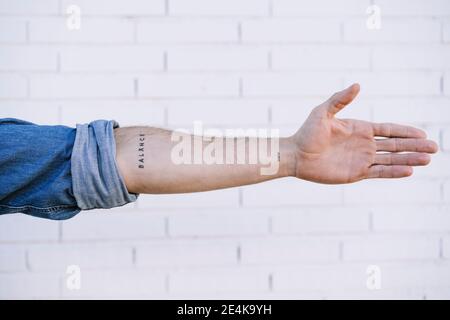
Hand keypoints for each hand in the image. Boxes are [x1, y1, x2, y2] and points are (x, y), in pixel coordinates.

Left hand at [291, 84, 437, 183]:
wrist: (296, 155)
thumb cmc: (307, 132)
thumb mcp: (323, 112)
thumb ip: (340, 99)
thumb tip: (358, 85)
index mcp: (360, 129)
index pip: (388, 131)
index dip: (405, 132)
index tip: (422, 133)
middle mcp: (364, 145)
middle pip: (395, 145)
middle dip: (414, 146)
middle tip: (435, 148)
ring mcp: (361, 159)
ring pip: (391, 160)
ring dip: (409, 159)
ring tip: (427, 159)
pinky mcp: (356, 173)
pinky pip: (379, 172)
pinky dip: (393, 172)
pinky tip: (409, 170)